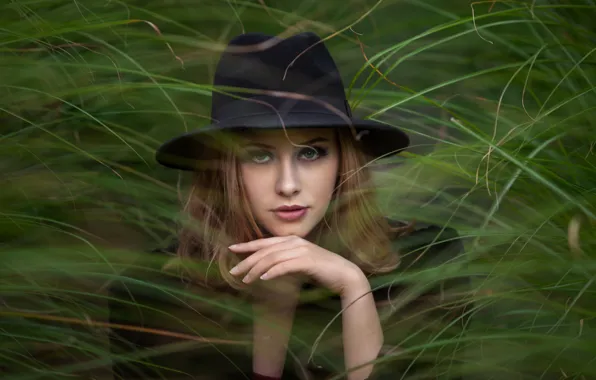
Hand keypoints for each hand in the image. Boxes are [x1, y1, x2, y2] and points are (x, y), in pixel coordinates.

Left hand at [228, 236, 367, 294]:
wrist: (344, 275)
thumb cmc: (322, 270)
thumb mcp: (300, 262)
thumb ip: (285, 261)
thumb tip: (267, 268)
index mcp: (292, 240)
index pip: (265, 242)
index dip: (247, 245)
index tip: (232, 249)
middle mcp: (295, 242)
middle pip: (265, 250)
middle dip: (247, 260)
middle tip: (234, 272)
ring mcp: (301, 250)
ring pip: (272, 258)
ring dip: (256, 270)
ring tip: (246, 280)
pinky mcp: (307, 261)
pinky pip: (284, 266)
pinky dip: (272, 272)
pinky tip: (263, 279)